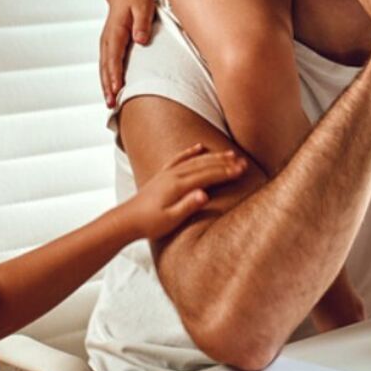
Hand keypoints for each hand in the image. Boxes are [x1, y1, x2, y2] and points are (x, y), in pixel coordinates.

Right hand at [102, 0, 158, 107]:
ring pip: (104, 69)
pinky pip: (106, 66)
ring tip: (110, 104)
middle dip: (108, 87)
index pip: (114, 57)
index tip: (117, 89)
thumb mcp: (144, 7)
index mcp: (116, 32)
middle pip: (106, 67)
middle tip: (111, 104)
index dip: (115, 74)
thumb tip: (140, 40)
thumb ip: (142, 23)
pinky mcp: (109, 47)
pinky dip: (107, 80)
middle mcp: (107, 41)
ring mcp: (106, 44)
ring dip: (106, 86)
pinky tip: (111, 91)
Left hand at [118, 143, 247, 240]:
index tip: (242, 170)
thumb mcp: (170, 219)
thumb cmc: (150, 223)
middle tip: (243, 162)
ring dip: (213, 156)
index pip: (208, 175)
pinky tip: (199, 147)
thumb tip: (205, 195)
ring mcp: (168, 173)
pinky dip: (191, 152)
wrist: (127, 220)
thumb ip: (188, 206)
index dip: (226, 172)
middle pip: (204, 165)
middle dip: (225, 162)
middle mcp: (174, 175)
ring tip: (230, 153)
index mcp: (178, 185)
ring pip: (195, 160)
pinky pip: (180, 159)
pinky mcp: (163, 175)